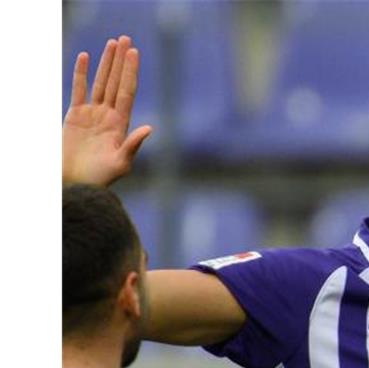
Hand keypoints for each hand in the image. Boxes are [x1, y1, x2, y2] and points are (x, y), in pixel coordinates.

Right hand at [63, 35, 151, 185]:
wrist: (78, 183)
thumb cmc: (101, 178)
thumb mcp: (121, 163)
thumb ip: (133, 144)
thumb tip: (149, 128)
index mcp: (121, 124)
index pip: (127, 91)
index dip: (130, 72)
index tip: (134, 53)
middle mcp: (108, 115)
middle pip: (116, 81)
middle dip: (121, 61)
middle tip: (125, 39)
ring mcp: (92, 114)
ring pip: (100, 82)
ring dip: (106, 63)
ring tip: (111, 43)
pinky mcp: (75, 116)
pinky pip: (79, 89)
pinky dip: (81, 73)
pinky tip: (86, 57)